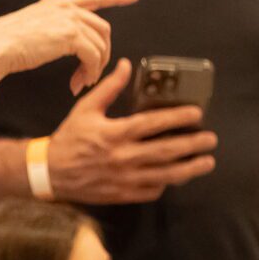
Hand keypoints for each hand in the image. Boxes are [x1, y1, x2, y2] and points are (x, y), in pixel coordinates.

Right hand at [0, 0, 141, 91]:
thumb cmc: (5, 44)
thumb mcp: (32, 26)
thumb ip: (53, 28)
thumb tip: (70, 42)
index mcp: (57, 3)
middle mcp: (66, 7)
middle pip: (103, 29)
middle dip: (103, 53)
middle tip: (92, 74)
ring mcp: (70, 19)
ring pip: (100, 45)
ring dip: (95, 67)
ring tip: (82, 82)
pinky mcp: (71, 36)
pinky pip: (94, 56)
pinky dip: (91, 72)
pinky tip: (80, 83)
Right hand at [45, 60, 218, 204]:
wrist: (48, 173)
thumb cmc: (69, 138)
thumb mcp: (86, 108)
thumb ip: (110, 87)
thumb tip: (127, 65)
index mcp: (115, 133)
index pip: (154, 124)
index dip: (178, 118)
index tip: (197, 114)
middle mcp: (122, 157)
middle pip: (166, 151)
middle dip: (193, 145)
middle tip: (211, 139)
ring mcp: (123, 178)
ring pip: (165, 175)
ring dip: (190, 169)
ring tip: (207, 162)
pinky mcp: (121, 194)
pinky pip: (151, 191)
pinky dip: (166, 184)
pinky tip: (177, 177)